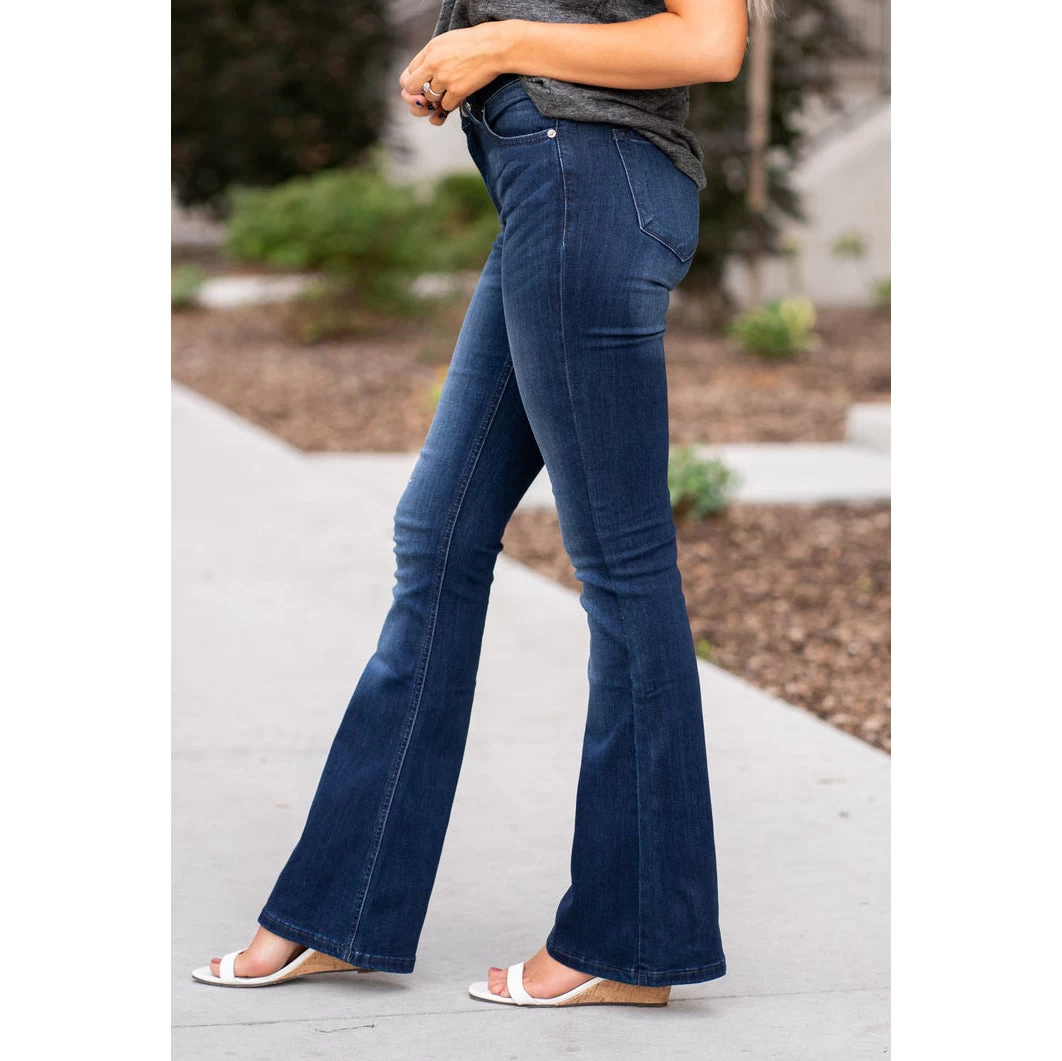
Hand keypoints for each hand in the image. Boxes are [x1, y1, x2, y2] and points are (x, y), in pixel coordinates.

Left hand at [398, 23, 512, 126]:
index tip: (419, 87)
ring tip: (448, 92)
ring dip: (438, 100)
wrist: (494, 47)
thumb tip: (421, 74)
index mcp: (429, 50)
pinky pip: (446, 106)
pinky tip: (458, 96)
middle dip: (417, 95)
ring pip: (430, 99)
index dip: (412, 83)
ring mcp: (444, 78)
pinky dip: (451, 104)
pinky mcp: (457, 90)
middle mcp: (433, 64)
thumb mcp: (446, 42)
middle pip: (411, 88)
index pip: (408, 73)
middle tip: (427, 96)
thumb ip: (431, 56)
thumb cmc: (473, 44)